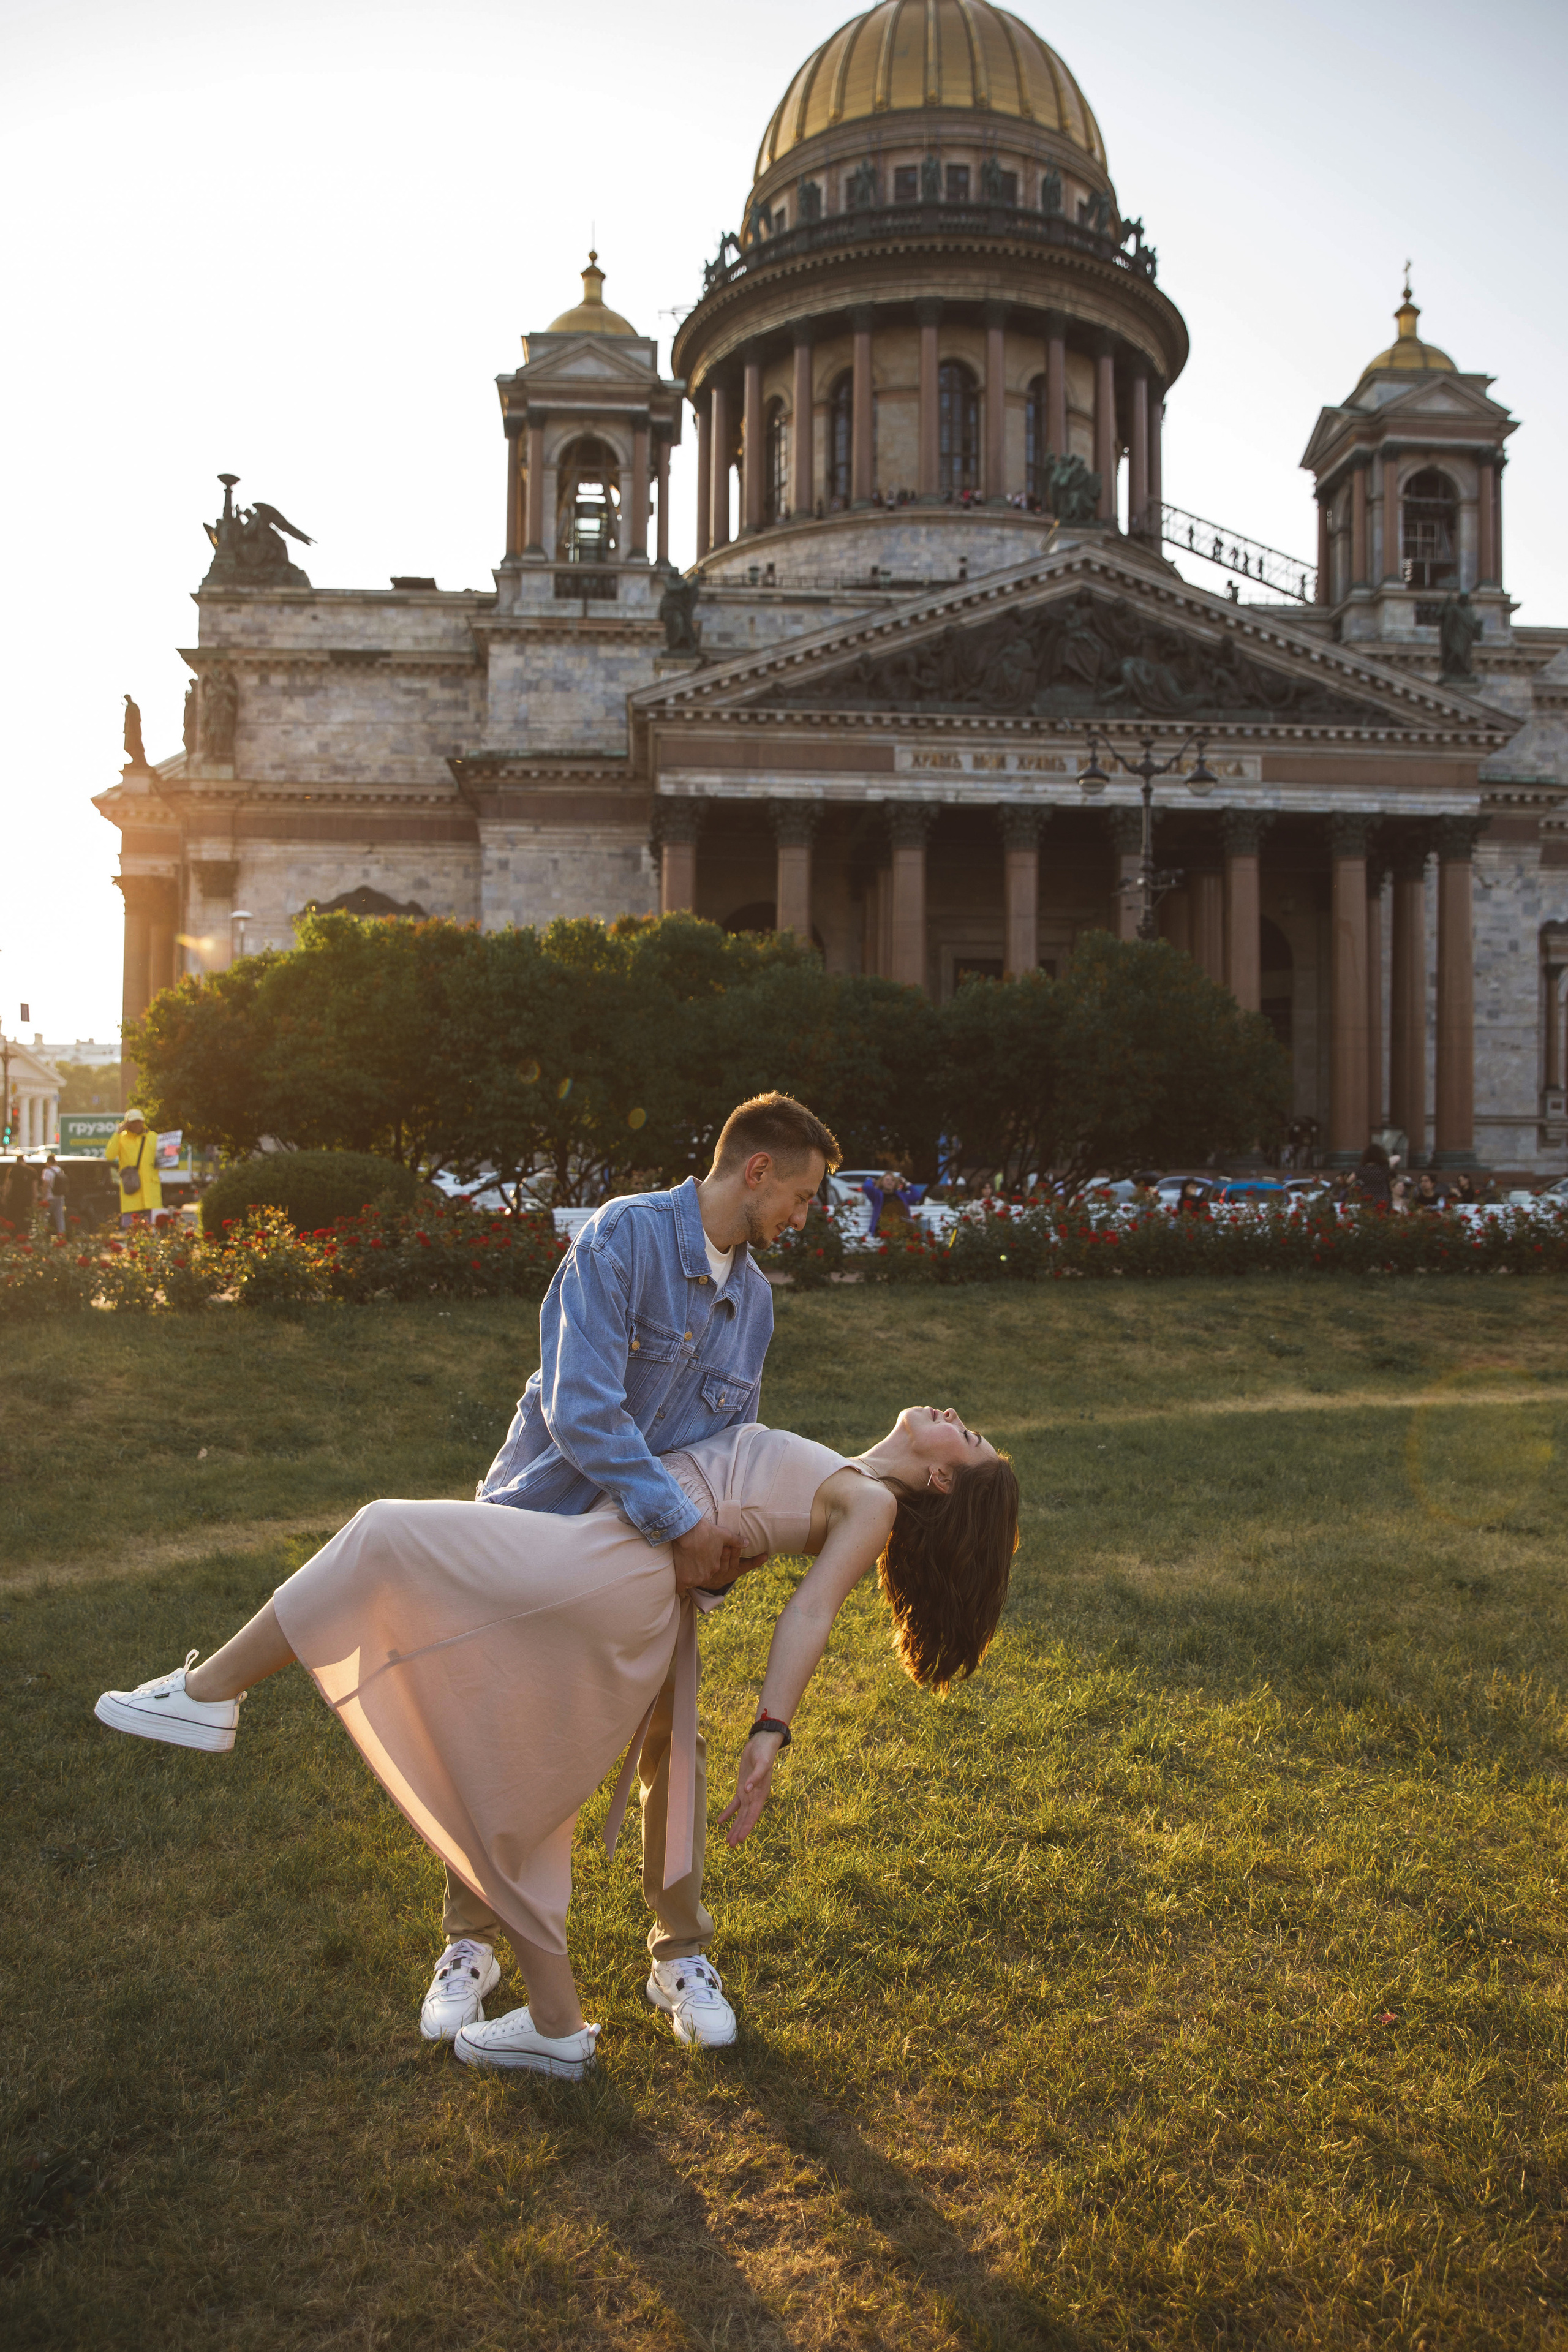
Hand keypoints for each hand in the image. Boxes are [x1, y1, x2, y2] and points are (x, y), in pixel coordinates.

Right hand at [671, 1520, 764, 1598]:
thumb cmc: (706, 1532)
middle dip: (695, 1571)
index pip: (709, 1569)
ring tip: (680, 1567)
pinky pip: (679, 1586)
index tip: (697, 1558)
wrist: (687, 1531)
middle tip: (688, 1562)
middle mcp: (706, 1576)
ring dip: (686, 1576)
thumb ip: (735, 1541)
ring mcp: (694, 1579)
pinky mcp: (682, 1580)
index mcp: (715, 1567)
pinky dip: (677, 1582)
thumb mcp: (724, 1535)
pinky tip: (675, 1577)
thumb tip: (747, 1543)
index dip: (702, 1564)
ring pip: (689, 1581)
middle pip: (699, 1577)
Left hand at [717, 1732, 781, 1846]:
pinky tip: (720, 1822)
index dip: (747, 1827)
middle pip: (746, 1818)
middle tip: (732, 1845)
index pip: (753, 1814)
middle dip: (739, 1831)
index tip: (741, 1839)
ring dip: (734, 1826)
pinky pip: (735, 1804)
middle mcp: (755, 1796)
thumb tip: (747, 1790)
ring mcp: (748, 1792)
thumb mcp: (762, 1763)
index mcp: (761, 1793)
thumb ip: (756, 1777)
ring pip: (740, 1814)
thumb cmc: (764, 1752)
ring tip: (728, 1840)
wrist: (762, 1743)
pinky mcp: (742, 1786)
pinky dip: (728, 1813)